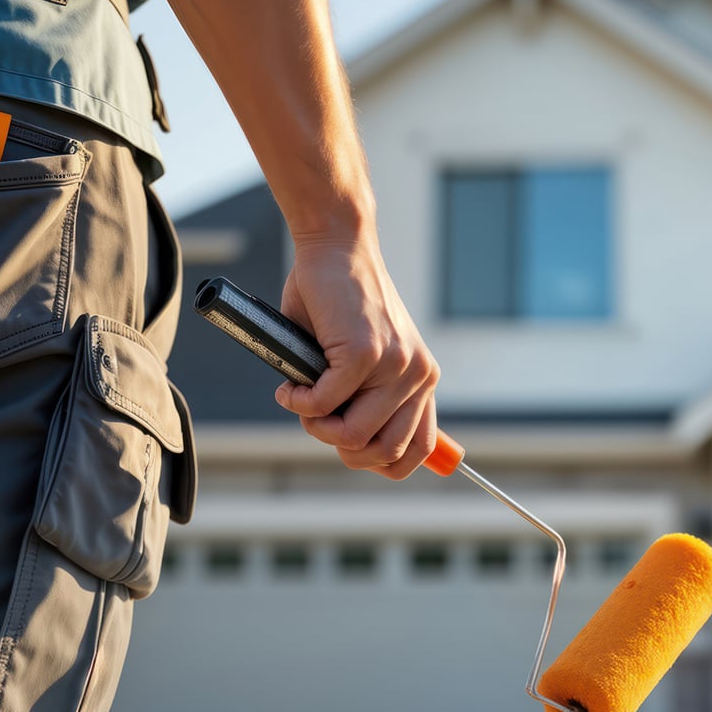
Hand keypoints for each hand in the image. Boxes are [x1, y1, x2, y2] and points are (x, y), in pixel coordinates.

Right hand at [275, 231, 440, 479]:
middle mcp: (419, 375)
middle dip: (341, 448)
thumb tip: (346, 441)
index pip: (421, 448)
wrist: (337, 248)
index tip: (348, 449)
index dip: (383, 463)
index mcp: (422, 379)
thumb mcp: (365, 359)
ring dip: (317, 428)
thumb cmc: (341, 302)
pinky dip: (299, 403)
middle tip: (315, 420)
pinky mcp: (365, 353)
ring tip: (300, 401)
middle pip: (385, 452)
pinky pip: (325, 404)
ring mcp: (396, 366)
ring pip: (355, 436)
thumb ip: (365, 398)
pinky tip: (289, 386)